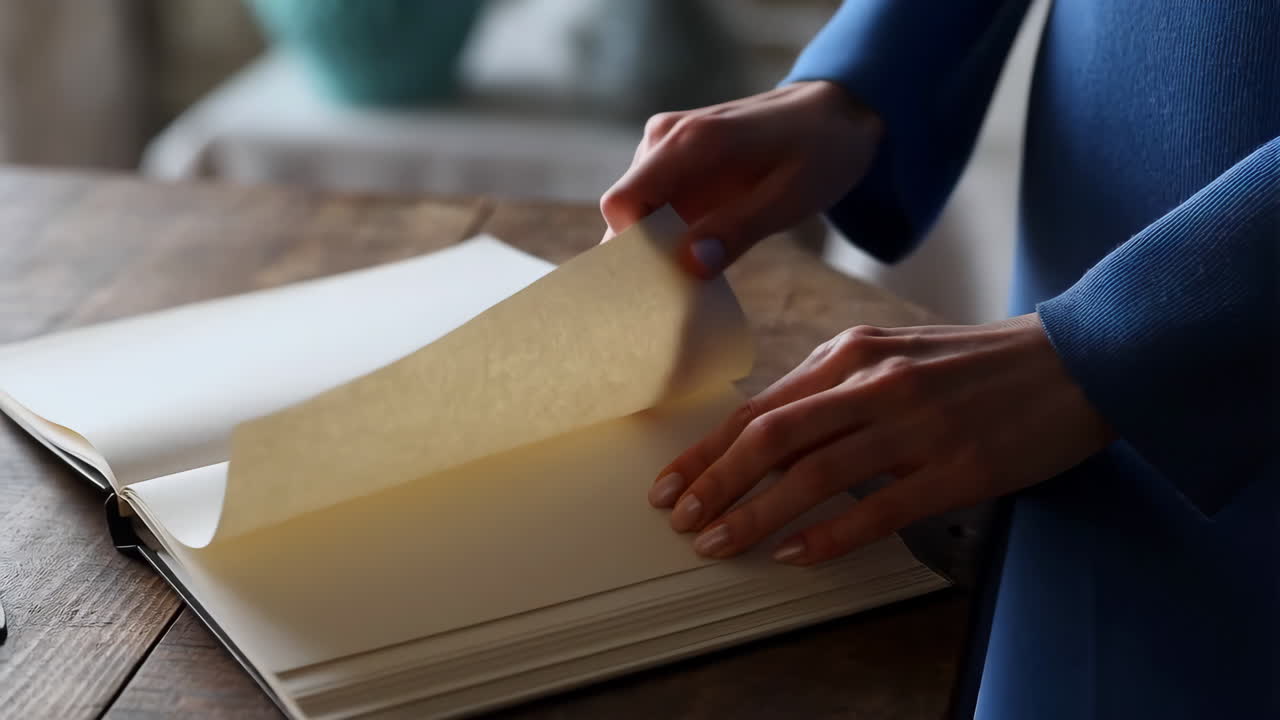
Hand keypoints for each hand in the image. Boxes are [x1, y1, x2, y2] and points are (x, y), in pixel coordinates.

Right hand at [600, 81, 882, 276]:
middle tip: (682, 296)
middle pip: (624, 214)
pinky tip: (702, 257)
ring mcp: (664, 147)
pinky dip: (669, 238)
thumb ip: (738, 229)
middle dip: (644, 257)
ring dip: (658, 250)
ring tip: (698, 278)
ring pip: (635, 215)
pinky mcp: (671, 162)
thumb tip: (689, 266)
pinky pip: (654, 207)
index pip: (623, 203)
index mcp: (692, 141)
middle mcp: (665, 138)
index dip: (634, 250)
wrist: (834, 112)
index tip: (666, 285)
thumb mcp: (791, 197)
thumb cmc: (820, 150)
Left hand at [648, 314, 1113, 564]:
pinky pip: (879, 510)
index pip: (761, 408)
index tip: (671, 484)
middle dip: (716, 483)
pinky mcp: (956, 468)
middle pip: (773, 438)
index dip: (708, 450)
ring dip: (756, 514)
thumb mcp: (892, 353)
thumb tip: (766, 431)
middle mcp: (875, 384)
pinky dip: (830, 536)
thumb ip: (831, 387)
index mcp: (852, 352)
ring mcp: (916, 426)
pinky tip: (796, 556)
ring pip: (815, 476)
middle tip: (680, 520)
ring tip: (720, 544)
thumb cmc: (975, 363)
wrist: (1074, 359)